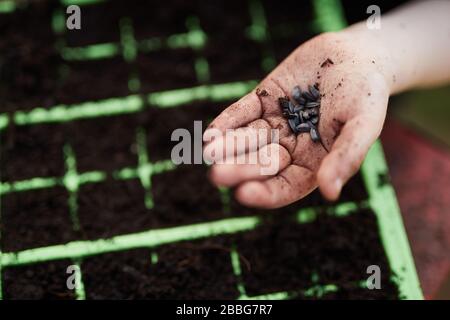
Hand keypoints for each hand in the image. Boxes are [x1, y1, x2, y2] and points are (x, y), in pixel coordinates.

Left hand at [203, 32, 391, 207]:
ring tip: (210, 151)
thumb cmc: (367, 94)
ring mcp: (275, 123)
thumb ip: (347, 156)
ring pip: (248, 139)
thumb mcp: (364, 124)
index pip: (285, 185)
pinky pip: (243, 112)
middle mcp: (290, 147)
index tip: (243, 194)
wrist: (357, 55)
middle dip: (240, 169)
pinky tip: (211, 132)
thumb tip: (330, 193)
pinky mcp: (264, 100)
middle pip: (261, 163)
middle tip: (218, 175)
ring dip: (229, 146)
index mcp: (313, 163)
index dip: (265, 192)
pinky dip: (228, 121)